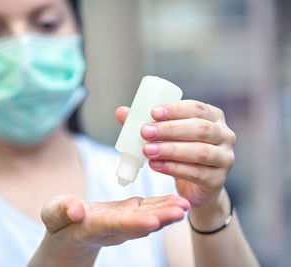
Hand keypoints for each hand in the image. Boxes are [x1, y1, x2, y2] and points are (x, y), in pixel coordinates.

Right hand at [34, 194, 188, 265]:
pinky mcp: (128, 216)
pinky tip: (177, 201)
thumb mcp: (53, 214)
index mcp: (92, 227)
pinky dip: (162, 206)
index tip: (152, 222)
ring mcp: (123, 224)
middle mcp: (112, 229)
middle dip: (160, 218)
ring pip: (147, 219)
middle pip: (138, 224)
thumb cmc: (59, 222)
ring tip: (185, 204)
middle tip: (181, 210)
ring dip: (166, 212)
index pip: (114, 224)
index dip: (133, 223)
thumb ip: (62, 211)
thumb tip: (76, 210)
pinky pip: (147, 212)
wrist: (70, 235)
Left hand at [115, 100, 235, 208]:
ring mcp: (225, 158)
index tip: (152, 112)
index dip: (175, 109)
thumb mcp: (166, 137)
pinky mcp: (218, 180)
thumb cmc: (180, 153)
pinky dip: (174, 168)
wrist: (197, 186)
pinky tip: (155, 166)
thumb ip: (147, 124)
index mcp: (213, 117)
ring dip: (170, 150)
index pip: (197, 108)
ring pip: (199, 152)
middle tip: (145, 132)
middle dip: (170, 129)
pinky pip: (197, 173)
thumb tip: (121, 111)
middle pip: (199, 129)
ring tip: (147, 150)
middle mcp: (225, 135)